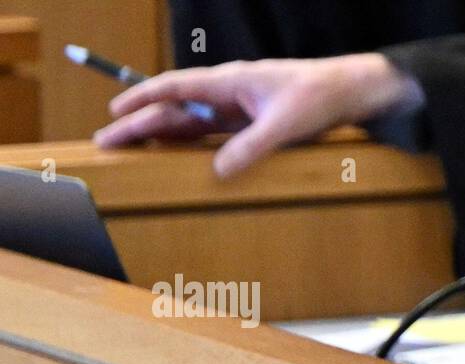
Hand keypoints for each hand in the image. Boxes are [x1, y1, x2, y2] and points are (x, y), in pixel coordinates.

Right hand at [93, 53, 425, 177]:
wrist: (348, 91)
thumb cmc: (317, 97)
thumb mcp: (284, 125)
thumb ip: (250, 147)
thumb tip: (218, 172)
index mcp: (229, 82)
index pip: (174, 88)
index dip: (141, 99)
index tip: (114, 112)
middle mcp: (228, 92)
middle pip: (174, 108)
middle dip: (139, 123)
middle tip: (107, 141)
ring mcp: (238, 106)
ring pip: (190, 120)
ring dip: (161, 134)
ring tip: (130, 149)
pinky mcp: (252, 120)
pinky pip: (213, 132)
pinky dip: (191, 142)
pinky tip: (176, 154)